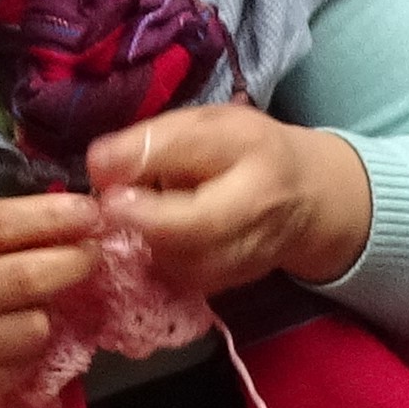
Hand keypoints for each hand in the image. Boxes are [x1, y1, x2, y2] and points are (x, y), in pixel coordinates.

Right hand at [0, 190, 106, 407]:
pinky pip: (22, 363)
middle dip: (72, 262)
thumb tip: (57, 217)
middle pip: (27, 280)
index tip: (90, 212)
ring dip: (44, 311)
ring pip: (34, 328)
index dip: (54, 219)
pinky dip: (25, 345)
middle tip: (90, 253)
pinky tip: (5, 334)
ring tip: (28, 301)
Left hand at [86, 105, 374, 299]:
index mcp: (248, 149)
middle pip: (187, 230)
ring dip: (147, 242)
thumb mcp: (206, 124)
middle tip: (109, 205)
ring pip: (181, 262)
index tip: (100, 171)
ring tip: (139, 217)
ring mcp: (252, 252)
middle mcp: (257, 205)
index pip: (187, 155)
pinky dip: (162, 260)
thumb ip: (154, 141)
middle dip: (138, 220)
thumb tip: (97, 167)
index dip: (136, 171)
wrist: (311, 199)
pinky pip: (185, 279)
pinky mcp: (237, 283)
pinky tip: (160, 238)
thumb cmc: (247, 151)